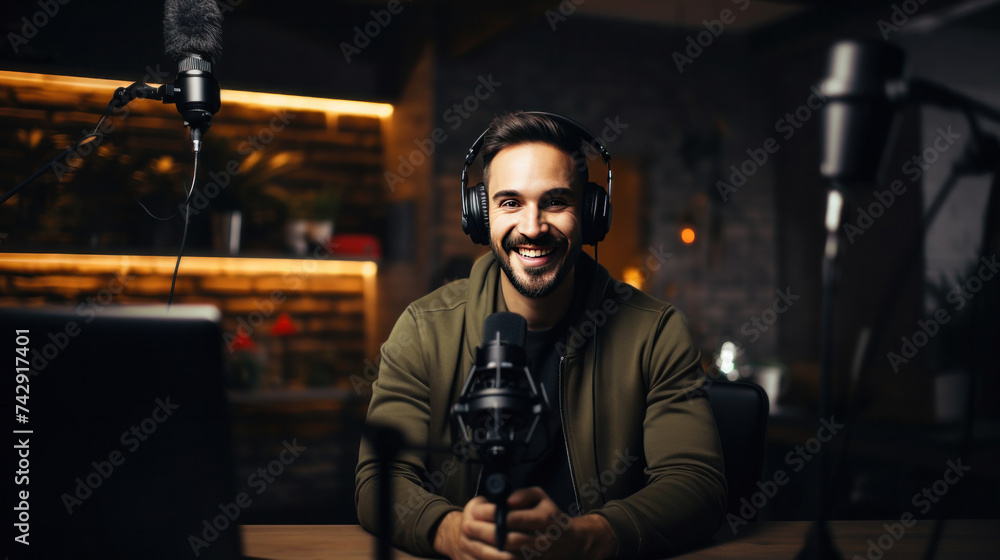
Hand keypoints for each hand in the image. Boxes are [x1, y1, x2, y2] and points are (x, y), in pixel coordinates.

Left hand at [432, 488, 616, 559]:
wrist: (569, 541)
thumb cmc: (550, 515)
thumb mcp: (541, 497)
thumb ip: (524, 494)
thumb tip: (507, 500)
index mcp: (545, 519)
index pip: (514, 518)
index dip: (492, 515)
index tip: (475, 510)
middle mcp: (543, 540)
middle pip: (509, 539)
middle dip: (485, 533)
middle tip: (467, 526)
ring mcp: (538, 556)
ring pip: (508, 556)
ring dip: (485, 549)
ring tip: (469, 540)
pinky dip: (493, 559)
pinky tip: (480, 553)